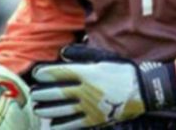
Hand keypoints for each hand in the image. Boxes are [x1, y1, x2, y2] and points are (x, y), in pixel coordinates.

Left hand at [31, 45, 175, 128]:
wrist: (142, 90)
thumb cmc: (121, 71)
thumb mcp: (103, 58)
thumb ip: (82, 55)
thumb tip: (62, 52)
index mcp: (88, 74)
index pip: (60, 73)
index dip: (46, 74)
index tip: (37, 74)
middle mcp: (86, 91)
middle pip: (58, 93)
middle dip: (42, 93)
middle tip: (33, 93)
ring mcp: (90, 107)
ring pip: (62, 110)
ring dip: (47, 109)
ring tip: (38, 107)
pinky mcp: (95, 119)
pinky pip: (74, 124)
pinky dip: (61, 124)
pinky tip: (52, 124)